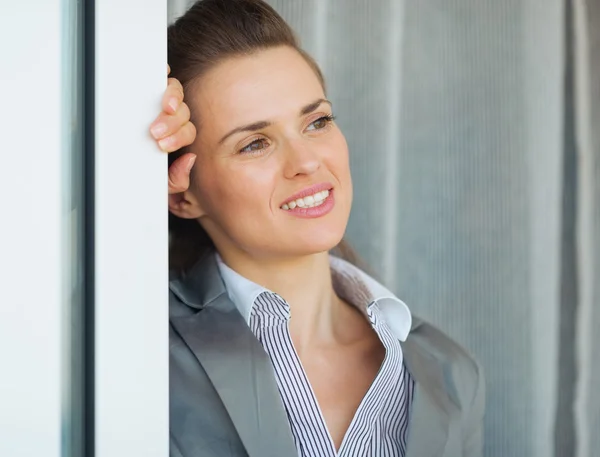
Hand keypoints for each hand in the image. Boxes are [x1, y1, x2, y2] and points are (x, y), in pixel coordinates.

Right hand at [150, 65, 196, 193]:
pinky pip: (163, 78)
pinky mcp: (147, 89)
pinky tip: (163, 73)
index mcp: (176, 137)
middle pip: (183, 114)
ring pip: (177, 95)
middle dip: (172, 123)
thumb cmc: (140, 176)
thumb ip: (178, 179)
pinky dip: (164, 74)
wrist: (121, 177)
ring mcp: (160, 102)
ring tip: (164, 108)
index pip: (187, 132)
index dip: (179, 136)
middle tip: (156, 132)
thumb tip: (190, 159)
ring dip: (172, 99)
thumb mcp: (161, 185)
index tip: (163, 145)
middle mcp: (172, 118)